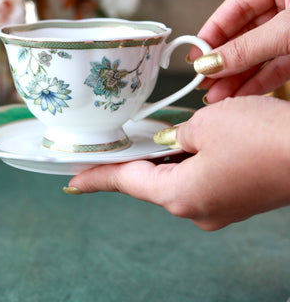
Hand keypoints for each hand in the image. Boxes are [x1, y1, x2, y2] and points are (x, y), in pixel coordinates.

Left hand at [64, 96, 289, 230]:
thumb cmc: (262, 137)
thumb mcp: (205, 125)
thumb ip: (177, 134)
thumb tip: (172, 141)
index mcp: (180, 195)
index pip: (125, 183)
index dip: (96, 178)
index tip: (73, 181)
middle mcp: (196, 209)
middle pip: (148, 181)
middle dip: (130, 161)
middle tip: (108, 147)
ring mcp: (217, 208)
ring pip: (174, 178)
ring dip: (160, 158)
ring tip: (143, 139)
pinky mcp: (234, 198)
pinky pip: (196, 179)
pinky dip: (184, 161)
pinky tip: (181, 144)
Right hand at [188, 0, 289, 103]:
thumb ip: (249, 46)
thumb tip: (209, 64)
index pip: (234, 7)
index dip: (211, 34)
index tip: (194, 58)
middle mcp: (287, 0)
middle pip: (243, 34)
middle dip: (223, 62)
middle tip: (203, 83)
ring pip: (259, 53)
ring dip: (237, 77)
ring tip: (216, 98)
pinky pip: (278, 65)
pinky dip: (260, 81)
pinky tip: (240, 94)